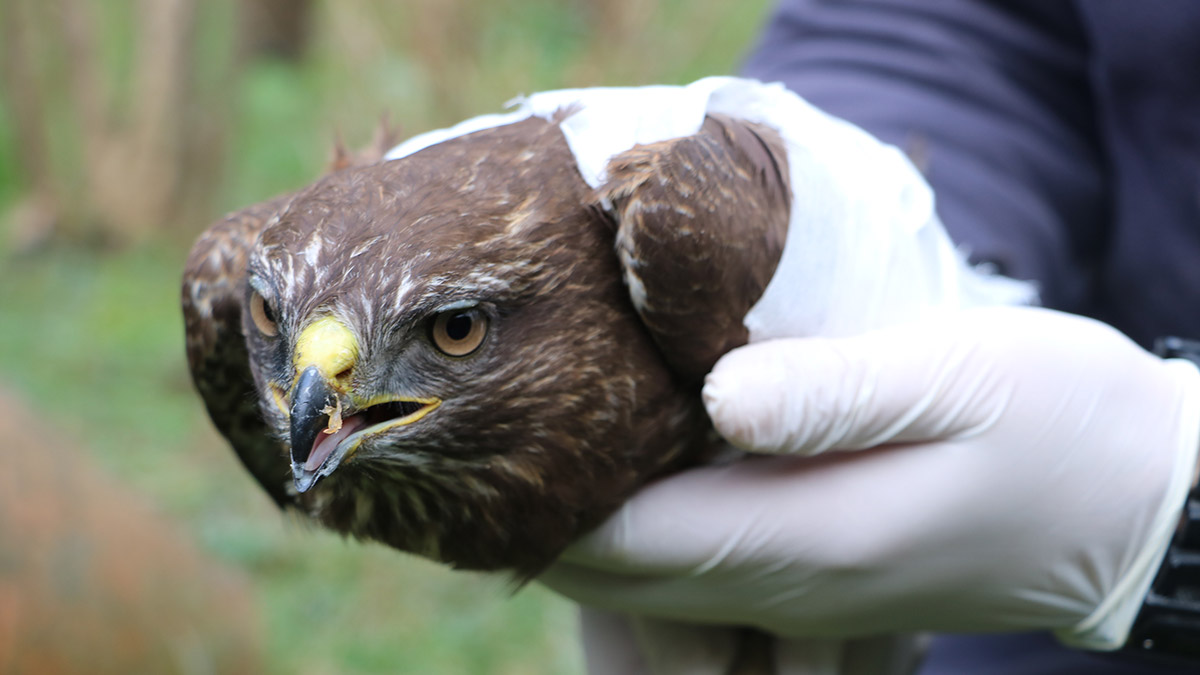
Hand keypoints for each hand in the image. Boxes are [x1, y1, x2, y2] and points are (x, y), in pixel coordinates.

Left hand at [542, 307, 1199, 649]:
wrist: (1133, 500)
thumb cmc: (1053, 423)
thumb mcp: (954, 380)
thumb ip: (830, 395)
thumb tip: (711, 398)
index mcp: (812, 537)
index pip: (636, 543)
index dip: (552, 506)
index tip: (485, 452)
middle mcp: (795, 581)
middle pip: (633, 574)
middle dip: (554, 523)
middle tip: (488, 450)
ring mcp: (812, 588)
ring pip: (664, 580)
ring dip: (596, 530)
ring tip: (538, 458)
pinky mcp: (830, 571)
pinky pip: (709, 567)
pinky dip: (652, 530)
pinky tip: (635, 473)